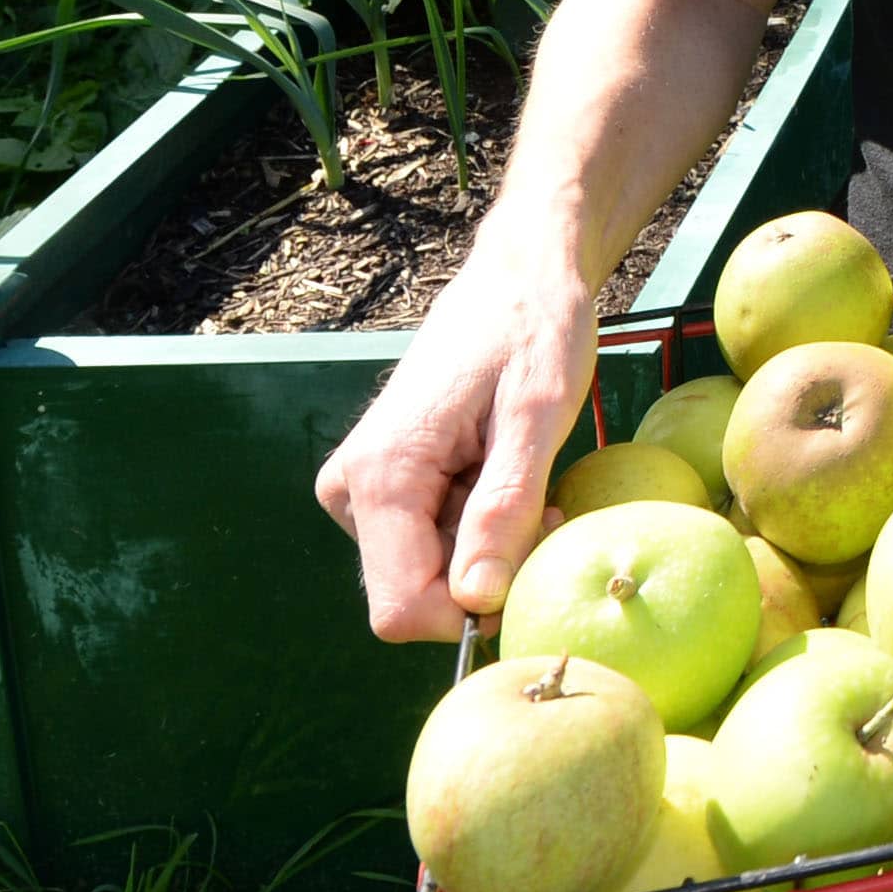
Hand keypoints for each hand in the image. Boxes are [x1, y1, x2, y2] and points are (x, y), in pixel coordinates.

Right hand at [312, 259, 598, 640]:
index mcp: (380, 475)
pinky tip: (504, 479)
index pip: (400, 608)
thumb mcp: (536, 418)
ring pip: (427, 573)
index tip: (529, 559)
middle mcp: (352, 488)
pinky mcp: (383, 486)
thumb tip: (475, 601)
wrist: (517, 279)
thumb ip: (503, 510)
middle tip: (540, 511)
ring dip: (487, 549)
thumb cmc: (533, 333)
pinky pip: (429, 544)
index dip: (468, 612)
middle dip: (485, 574)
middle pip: (414, 594)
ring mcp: (362, 488)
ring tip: (525, 484)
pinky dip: (478, 529)